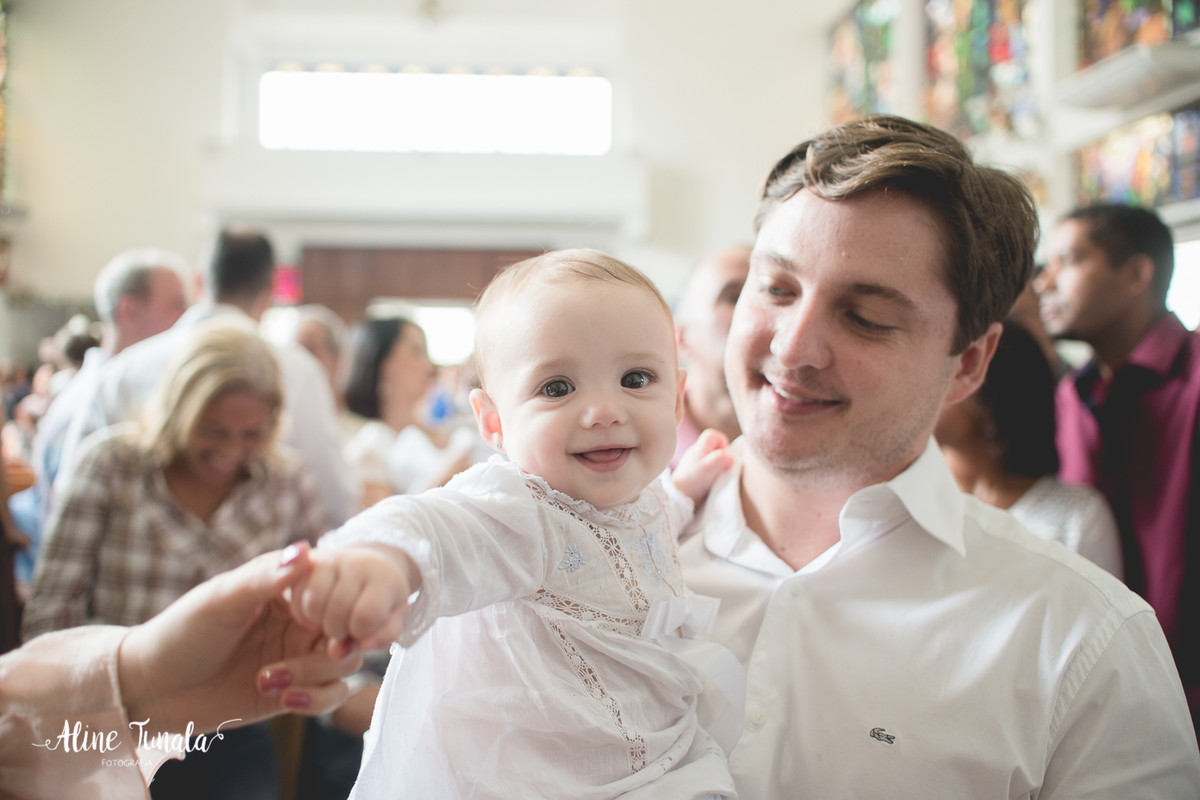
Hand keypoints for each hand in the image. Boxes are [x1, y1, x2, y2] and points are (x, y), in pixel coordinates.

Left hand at [117, 542, 361, 734]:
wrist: (151, 690)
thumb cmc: (180, 634)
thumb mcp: (222, 600)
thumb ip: (266, 578)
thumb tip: (306, 550)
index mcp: (287, 588)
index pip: (338, 586)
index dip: (341, 602)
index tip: (322, 618)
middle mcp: (300, 620)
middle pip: (351, 627)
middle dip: (341, 644)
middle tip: (327, 650)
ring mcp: (299, 655)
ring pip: (346, 663)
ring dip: (316, 673)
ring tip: (270, 678)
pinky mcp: (296, 690)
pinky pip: (331, 695)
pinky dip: (316, 700)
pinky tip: (283, 698)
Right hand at [290, 543, 418, 651]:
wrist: (371, 566)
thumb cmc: (382, 599)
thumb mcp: (392, 619)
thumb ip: (382, 637)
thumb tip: (362, 646)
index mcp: (384, 579)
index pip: (366, 616)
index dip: (360, 631)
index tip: (362, 628)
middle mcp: (357, 564)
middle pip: (337, 610)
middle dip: (339, 629)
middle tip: (345, 626)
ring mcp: (331, 560)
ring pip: (313, 603)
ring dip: (318, 621)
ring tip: (329, 620)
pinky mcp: (307, 562)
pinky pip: (295, 593)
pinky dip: (301, 612)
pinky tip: (315, 614)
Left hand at [672, 428, 732, 505]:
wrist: (677, 498)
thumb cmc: (692, 481)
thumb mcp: (709, 468)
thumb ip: (721, 458)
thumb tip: (730, 458)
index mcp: (698, 448)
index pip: (712, 434)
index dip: (722, 441)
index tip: (725, 456)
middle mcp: (695, 453)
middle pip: (713, 447)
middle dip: (721, 457)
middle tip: (721, 469)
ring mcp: (694, 463)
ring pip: (711, 459)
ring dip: (717, 467)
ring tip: (715, 478)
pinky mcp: (694, 474)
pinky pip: (707, 469)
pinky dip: (711, 475)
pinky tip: (710, 483)